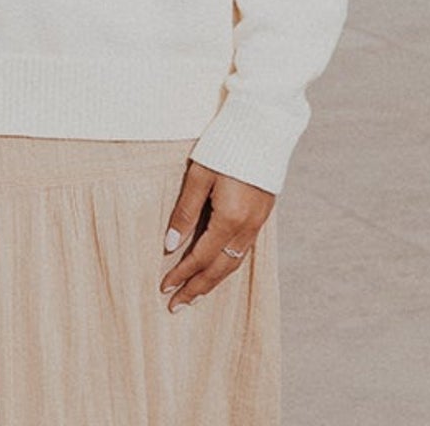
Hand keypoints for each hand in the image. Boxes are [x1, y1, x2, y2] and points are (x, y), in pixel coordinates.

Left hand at [158, 159, 273, 311]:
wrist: (264, 125)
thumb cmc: (226, 145)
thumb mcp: (199, 175)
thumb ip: (185, 212)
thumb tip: (170, 246)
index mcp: (230, 219)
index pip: (201, 258)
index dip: (182, 275)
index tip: (164, 289)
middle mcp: (247, 227)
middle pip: (220, 269)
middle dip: (198, 288)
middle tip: (177, 305)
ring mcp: (258, 222)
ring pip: (234, 263)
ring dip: (213, 281)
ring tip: (195, 294)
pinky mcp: (263, 215)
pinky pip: (244, 251)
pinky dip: (228, 265)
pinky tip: (218, 268)